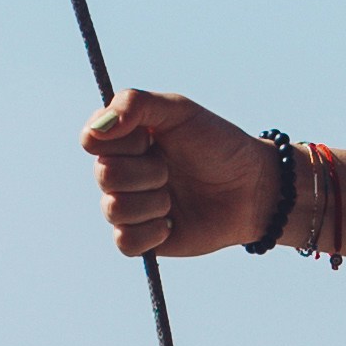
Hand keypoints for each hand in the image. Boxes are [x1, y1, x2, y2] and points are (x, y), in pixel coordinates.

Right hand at [83, 86, 277, 259]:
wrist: (253, 188)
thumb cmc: (218, 144)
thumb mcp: (180, 111)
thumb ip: (135, 104)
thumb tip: (96, 128)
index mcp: (124, 140)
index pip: (92, 139)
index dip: (122, 141)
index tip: (150, 138)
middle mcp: (121, 173)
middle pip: (104, 175)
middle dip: (147, 172)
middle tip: (171, 169)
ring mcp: (130, 207)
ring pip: (114, 209)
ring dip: (153, 202)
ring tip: (175, 196)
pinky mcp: (143, 239)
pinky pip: (125, 241)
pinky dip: (151, 233)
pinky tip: (172, 223)